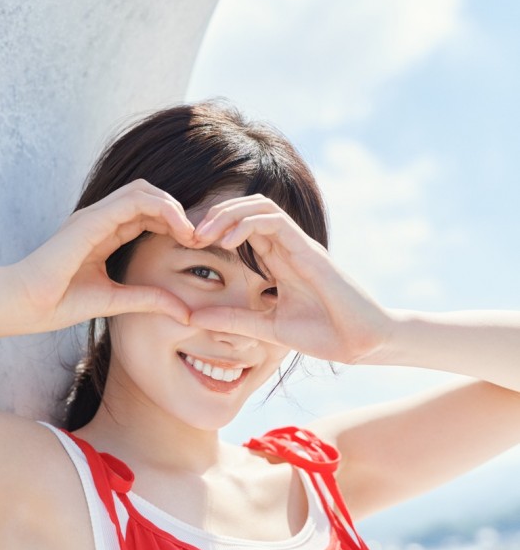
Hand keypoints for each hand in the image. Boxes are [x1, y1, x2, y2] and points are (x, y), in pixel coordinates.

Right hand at [10, 180, 195, 332]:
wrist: (23, 305)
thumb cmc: (58, 303)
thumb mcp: (115, 301)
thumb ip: (148, 299)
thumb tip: (184, 312)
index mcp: (103, 233)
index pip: (147, 215)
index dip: (175, 225)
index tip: (197, 247)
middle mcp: (100, 219)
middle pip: (149, 197)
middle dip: (179, 213)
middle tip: (201, 238)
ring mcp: (94, 215)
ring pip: (144, 191)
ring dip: (174, 208)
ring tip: (193, 233)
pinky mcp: (91, 220)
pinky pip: (133, 200)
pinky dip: (162, 209)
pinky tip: (181, 231)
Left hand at [190, 195, 392, 363]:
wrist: (363, 343)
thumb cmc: (325, 334)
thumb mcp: (267, 328)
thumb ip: (234, 321)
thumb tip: (193, 318)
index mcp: (278, 261)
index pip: (241, 229)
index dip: (212, 230)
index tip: (186, 246)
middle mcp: (287, 247)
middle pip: (246, 209)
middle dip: (213, 215)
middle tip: (187, 235)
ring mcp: (299, 245)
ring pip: (259, 206)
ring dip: (226, 213)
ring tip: (202, 234)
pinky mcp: (309, 250)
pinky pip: (275, 221)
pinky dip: (246, 224)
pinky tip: (226, 242)